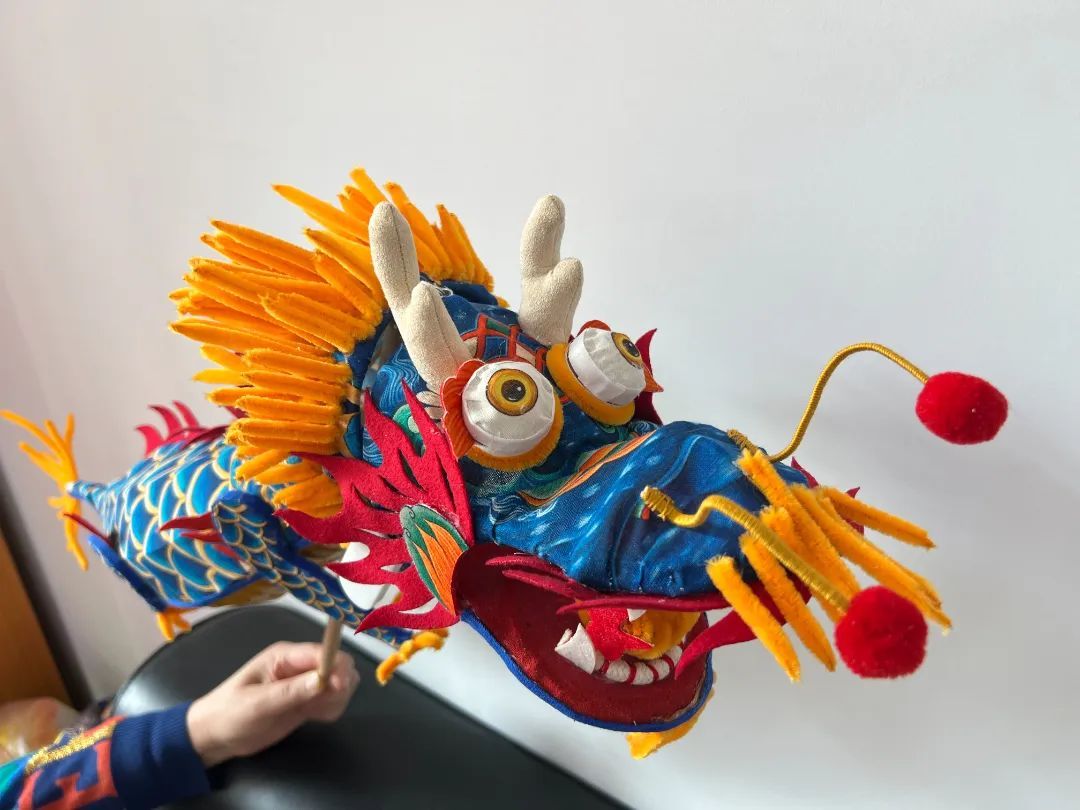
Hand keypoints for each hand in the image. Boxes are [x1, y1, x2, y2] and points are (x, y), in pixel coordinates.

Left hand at [186, 641, 358, 766]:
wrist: (215, 737)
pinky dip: (332, 709)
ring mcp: (304, 684)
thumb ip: (291, 692)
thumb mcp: (257, 704)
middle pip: (338, 665)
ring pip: (340, 684)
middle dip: (340, 685)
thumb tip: (325, 680)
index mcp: (285, 656)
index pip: (323, 652)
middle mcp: (298, 666)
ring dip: (337, 699)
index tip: (338, 688)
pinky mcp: (306, 702)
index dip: (336, 666)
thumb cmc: (229, 714)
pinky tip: (315, 718)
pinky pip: (332, 700)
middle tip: (324, 707)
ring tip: (315, 714)